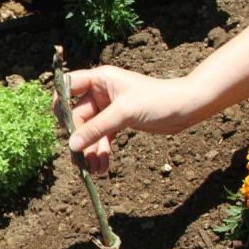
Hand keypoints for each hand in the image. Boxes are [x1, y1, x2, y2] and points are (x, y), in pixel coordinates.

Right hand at [65, 66, 194, 171]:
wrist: (187, 108)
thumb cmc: (158, 100)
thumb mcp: (124, 113)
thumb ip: (96, 129)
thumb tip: (72, 145)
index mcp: (100, 80)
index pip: (67, 87)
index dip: (60, 105)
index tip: (64, 126)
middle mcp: (101, 93)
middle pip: (77, 117)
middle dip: (80, 140)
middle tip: (81, 160)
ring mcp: (108, 109)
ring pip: (89, 131)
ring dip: (90, 151)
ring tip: (93, 169)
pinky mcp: (118, 122)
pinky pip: (101, 138)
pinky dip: (101, 152)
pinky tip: (103, 166)